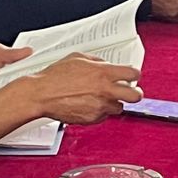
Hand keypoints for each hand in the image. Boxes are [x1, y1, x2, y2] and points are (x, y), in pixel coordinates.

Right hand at [26, 51, 142, 122]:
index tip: (131, 76)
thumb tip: (107, 65)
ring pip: (119, 108)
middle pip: (136, 96)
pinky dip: (100, 111)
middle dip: (135, 93)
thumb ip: (97, 61)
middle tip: (130, 91)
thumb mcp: (78, 58)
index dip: (134, 74)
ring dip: (113, 103)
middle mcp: (105, 91)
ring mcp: (100, 106)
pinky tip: (89, 104)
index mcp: (104, 73)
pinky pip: (104, 116)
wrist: (41, 94)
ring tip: (101, 97)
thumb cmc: (55, 77)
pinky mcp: (92, 119)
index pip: (133, 74)